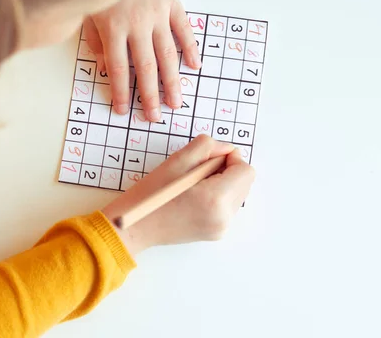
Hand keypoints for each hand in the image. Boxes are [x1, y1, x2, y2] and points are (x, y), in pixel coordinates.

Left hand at [84, 0, 200, 121]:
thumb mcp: (89, 10)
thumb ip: (96, 41)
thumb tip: (106, 69)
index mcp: (114, 29)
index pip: (119, 70)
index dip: (120, 93)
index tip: (122, 110)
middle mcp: (137, 25)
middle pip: (146, 69)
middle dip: (150, 96)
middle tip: (155, 116)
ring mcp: (158, 15)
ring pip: (167, 55)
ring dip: (172, 81)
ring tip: (176, 102)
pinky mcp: (172, 3)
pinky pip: (184, 29)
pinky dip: (190, 48)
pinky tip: (194, 66)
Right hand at [102, 135, 254, 254]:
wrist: (135, 228)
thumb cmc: (151, 195)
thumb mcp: (177, 161)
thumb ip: (208, 147)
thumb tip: (227, 150)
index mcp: (216, 200)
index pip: (245, 171)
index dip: (231, 159)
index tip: (210, 158)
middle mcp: (224, 218)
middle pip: (244, 183)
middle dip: (227, 170)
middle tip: (198, 171)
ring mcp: (221, 228)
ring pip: (238, 194)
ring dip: (223, 183)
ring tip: (194, 185)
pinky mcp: (216, 233)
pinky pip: (229, 206)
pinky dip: (218, 196)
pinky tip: (195, 196)